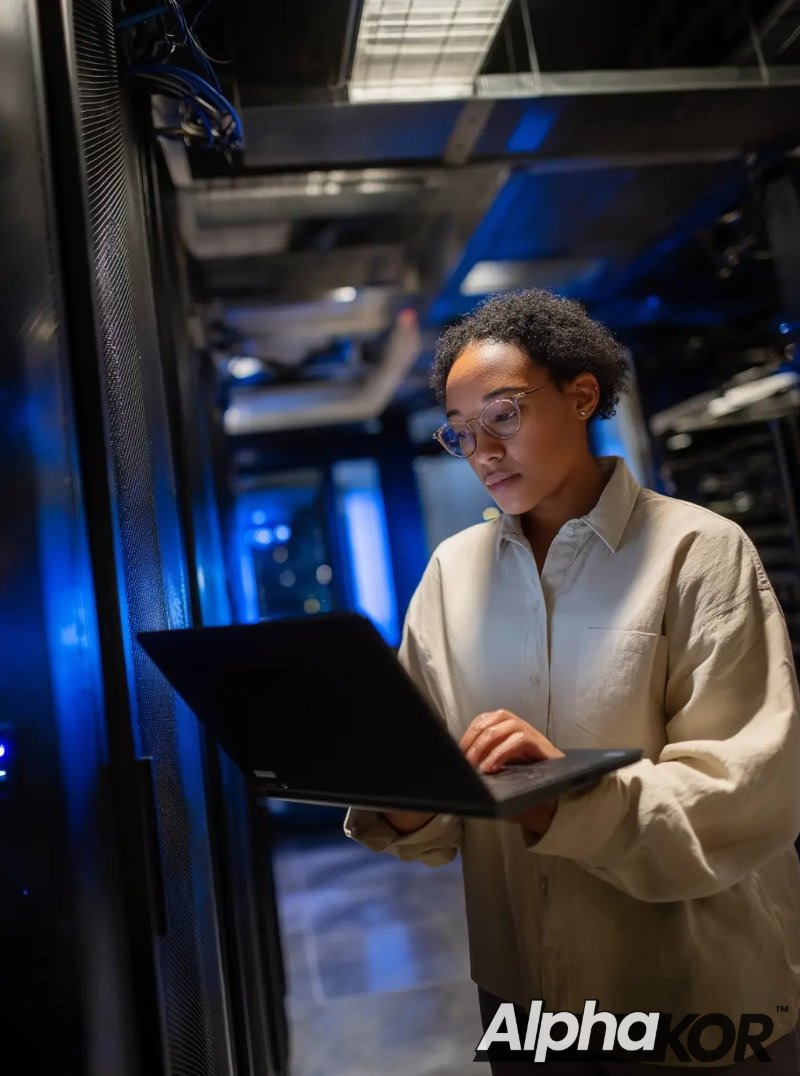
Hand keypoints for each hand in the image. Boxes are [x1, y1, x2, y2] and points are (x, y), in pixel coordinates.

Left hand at [459, 710, 563, 837]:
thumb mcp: (499, 776)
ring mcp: (533, 736)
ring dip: (486, 744)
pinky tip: (492, 767)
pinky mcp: (543, 747)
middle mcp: (520, 729)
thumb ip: (484, 767)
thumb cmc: (524, 790)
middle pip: (493, 719)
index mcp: (507, 732)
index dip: (469, 733)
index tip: (458, 752)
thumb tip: (461, 768)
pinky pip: (520, 739)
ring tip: (477, 766)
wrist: (555, 805)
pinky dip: (502, 752)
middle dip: (474, 739)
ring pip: (506, 725)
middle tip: (466, 761)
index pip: (484, 719)